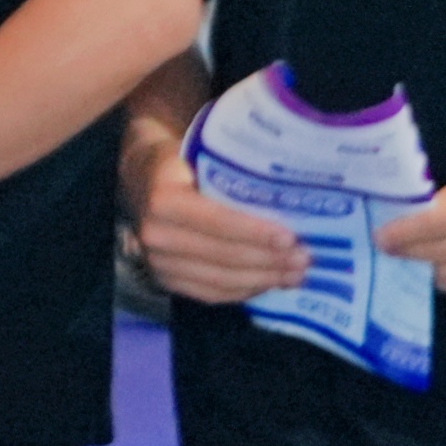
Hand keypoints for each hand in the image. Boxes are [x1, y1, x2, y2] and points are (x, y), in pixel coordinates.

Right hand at [129, 156, 308, 305]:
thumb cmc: (180, 158)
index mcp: (163, 197)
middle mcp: (155, 234)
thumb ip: (232, 170)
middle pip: (222, 256)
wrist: (140, 174)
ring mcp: (157, 262)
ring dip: (263, 280)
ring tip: (295, 274)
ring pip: (220, 280)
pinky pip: (211, 294)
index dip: (255, 232)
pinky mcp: (164, 281)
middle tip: (305, 259)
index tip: (290, 238)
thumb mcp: (197, 150)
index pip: (216, 221)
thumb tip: (288, 186)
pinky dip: (244, 292)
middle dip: (269, 260)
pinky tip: (269, 283)